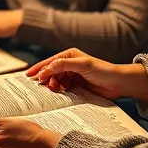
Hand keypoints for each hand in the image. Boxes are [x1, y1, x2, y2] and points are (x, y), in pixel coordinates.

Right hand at [26, 48, 147, 102]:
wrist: (118, 84)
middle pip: (51, 71)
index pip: (50, 61)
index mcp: (69, 55)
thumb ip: (63, 65)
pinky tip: (60, 92)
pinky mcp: (76, 86)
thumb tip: (46, 69)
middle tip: (41, 85)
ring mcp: (72, 75)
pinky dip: (59, 90)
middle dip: (45, 78)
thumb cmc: (103, 71)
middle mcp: (69, 64)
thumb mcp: (82, 65)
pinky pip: (63, 88)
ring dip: (53, 85)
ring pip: (56, 80)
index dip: (39, 68)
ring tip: (54, 89)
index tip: (29, 76)